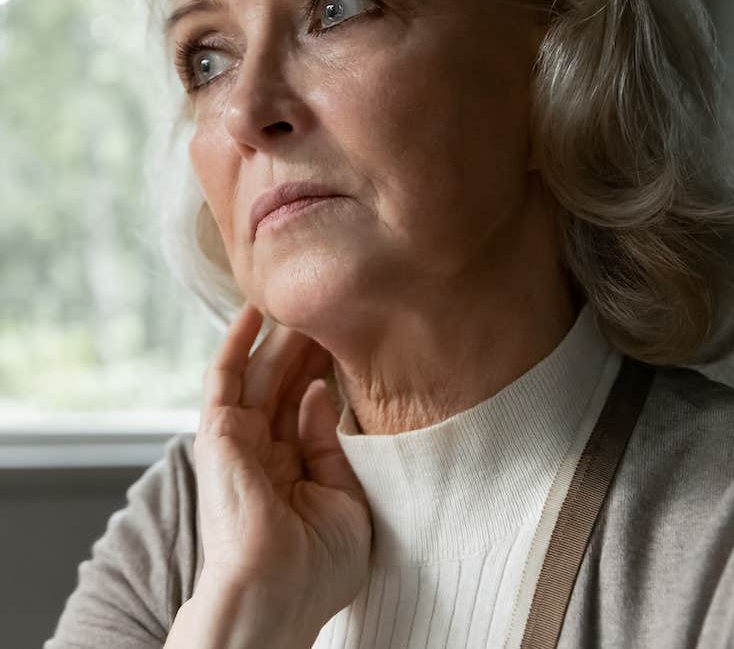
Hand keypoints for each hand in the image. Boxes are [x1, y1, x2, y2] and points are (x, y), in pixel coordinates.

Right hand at [192, 301, 371, 633]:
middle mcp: (264, 451)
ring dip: (280, 334)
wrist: (275, 600)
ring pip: (261, 371)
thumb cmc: (314, 571)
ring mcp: (239, 441)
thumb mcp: (346, 500)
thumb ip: (332, 444)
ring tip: (302, 295)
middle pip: (288, 381)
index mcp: (294, 469)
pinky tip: (254, 309)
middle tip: (332, 302)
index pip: (311, 404)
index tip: (355, 334)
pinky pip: (223, 377)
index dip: (330, 368)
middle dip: (309, 343)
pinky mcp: (217, 435)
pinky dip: (235, 342)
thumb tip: (321, 394)